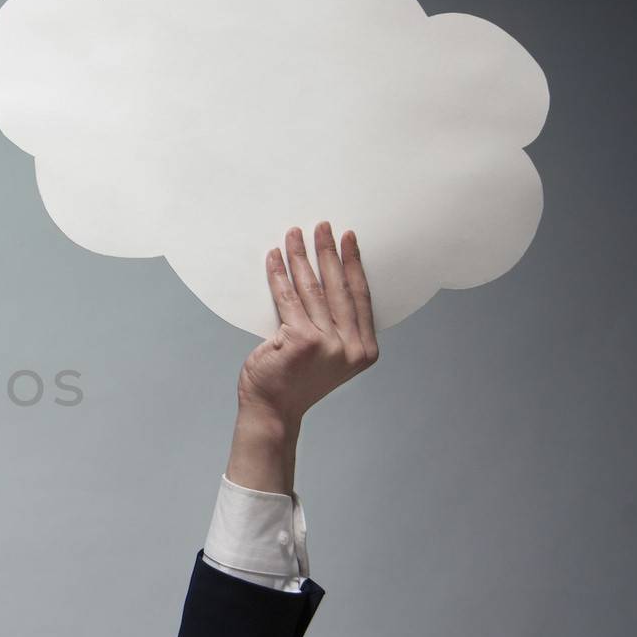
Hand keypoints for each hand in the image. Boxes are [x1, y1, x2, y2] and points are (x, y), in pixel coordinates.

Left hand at [237, 222, 378, 428]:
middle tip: (322, 226)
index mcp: (364, 349)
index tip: (349, 239)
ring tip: (294, 234)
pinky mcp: (301, 341)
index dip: (354, 264)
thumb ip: (336, 327)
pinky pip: (287, 298)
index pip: (361, 296)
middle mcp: (350, 347)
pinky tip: (275, 257)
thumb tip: (326, 282)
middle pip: (339, 287)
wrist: (273, 410)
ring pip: (312, 289)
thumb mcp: (329, 356)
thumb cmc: (295, 381)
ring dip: (301, 257)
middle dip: (328, 252)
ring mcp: (327, 344)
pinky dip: (278, 275)